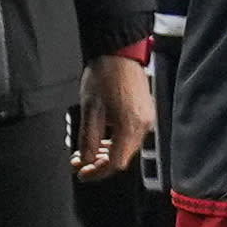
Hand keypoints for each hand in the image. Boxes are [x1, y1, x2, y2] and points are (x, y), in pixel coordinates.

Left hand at [74, 52, 152, 180]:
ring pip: (126, 148)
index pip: (115, 163)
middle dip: (100, 164)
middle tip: (80, 162)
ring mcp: (146, 119)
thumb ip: (88, 139)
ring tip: (87, 151)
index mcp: (131, 126)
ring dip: (106, 153)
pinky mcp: (145, 113)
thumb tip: (87, 161)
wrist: (119, 52)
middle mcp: (143, 126)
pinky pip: (130, 136)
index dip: (97, 172)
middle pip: (122, 158)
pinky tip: (101, 139)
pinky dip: (115, 142)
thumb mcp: (90, 110)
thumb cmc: (105, 75)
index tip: (82, 173)